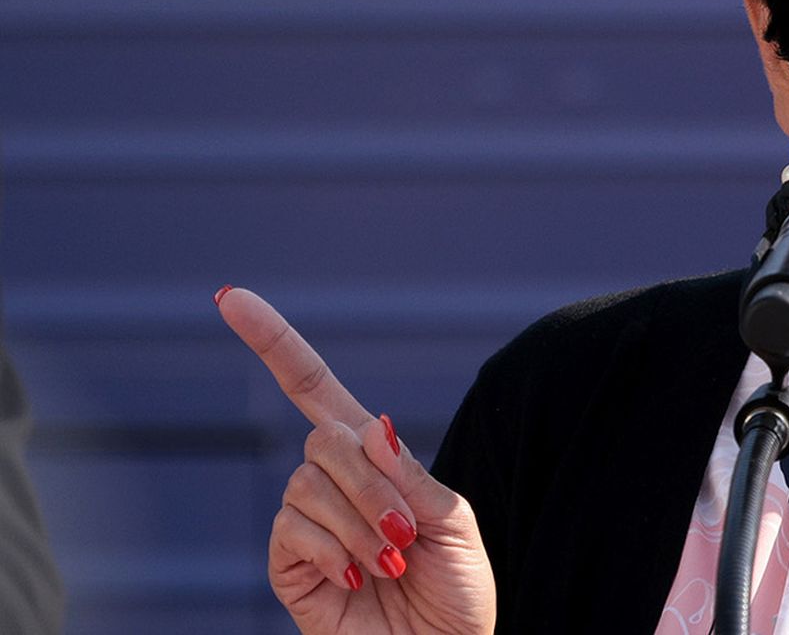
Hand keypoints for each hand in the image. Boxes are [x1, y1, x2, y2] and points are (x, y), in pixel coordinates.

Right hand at [218, 287, 496, 634]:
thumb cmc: (459, 588)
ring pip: (307, 485)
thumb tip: (374, 425)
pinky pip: (291, 531)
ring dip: (359, 525)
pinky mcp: (288, 567)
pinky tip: (357, 577)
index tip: (230, 299)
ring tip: (390, 563)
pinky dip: (333, 551)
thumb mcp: (452, 519)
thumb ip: (410, 475)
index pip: (314, 388)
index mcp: (376, 459)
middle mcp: (333, 484)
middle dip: (371, 482)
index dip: (274, 343)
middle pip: (324, 438)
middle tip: (405, 531)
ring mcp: (307, 524)